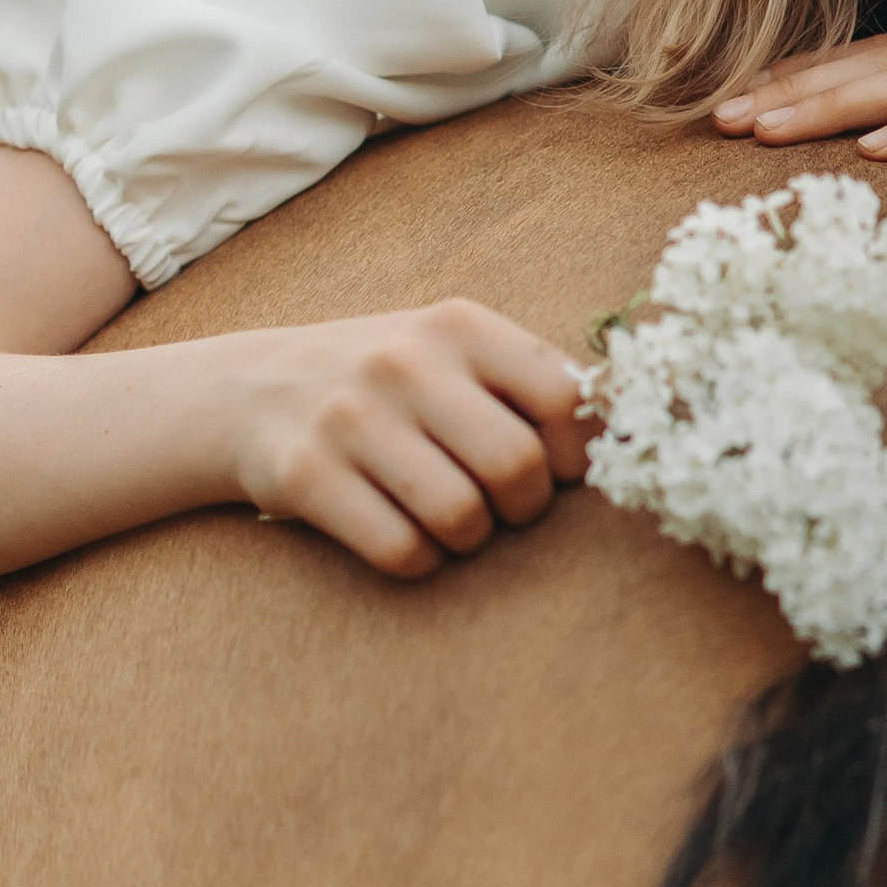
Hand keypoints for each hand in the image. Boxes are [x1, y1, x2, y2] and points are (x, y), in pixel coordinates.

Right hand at [225, 299, 592, 581]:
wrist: (250, 390)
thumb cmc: (386, 385)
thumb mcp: (452, 351)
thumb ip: (531, 379)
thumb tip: (636, 428)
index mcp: (459, 325)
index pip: (566, 399)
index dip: (576, 455)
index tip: (554, 471)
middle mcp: (404, 361)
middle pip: (517, 468)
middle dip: (523, 509)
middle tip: (503, 510)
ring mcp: (350, 417)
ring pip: (460, 518)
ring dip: (467, 540)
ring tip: (450, 522)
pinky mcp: (305, 474)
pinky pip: (401, 551)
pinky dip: (418, 561)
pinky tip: (406, 538)